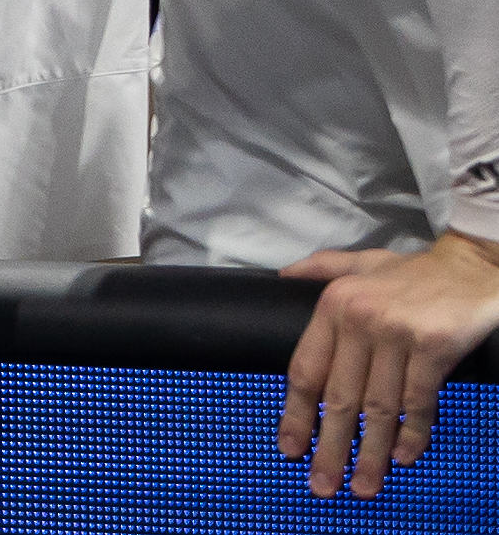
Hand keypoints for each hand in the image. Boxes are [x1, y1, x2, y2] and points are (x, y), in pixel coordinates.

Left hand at [278, 230, 498, 495]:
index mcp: (333, 306)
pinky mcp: (433, 348)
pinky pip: (418, 401)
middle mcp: (359, 321)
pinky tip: (404, 457)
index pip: (305, 370)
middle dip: (330, 448)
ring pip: (378, 408)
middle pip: (338, 399)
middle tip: (322, 485)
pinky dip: (412, 433)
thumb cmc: (413, 271)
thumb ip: (320, 269)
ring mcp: (397, 335)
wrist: (471, 266)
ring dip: (371, 454)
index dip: (295, 414)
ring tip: (363, 486)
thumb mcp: (360, 263)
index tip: (290, 448)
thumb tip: (280, 277)